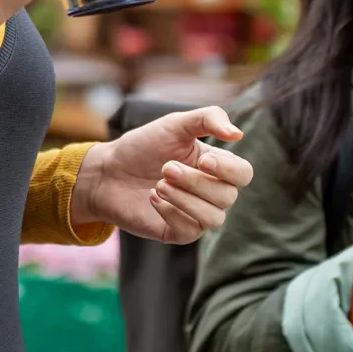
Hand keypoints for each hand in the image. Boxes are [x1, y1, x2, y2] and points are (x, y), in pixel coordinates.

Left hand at [71, 107, 252, 241]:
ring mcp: (196, 215)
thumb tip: (238, 133)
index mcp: (216, 167)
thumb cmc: (143, 146)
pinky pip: (189, 231)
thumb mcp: (174, 125)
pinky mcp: (178, 232)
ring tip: (158, 184)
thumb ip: (207, 119)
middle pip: (228, 196)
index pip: (244, 174)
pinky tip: (152, 197)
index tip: (203, 160)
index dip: (228, 170)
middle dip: (196, 182)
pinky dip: (171, 212)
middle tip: (166, 168)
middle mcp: (212, 193)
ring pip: (214, 219)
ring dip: (185, 199)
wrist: (108, 170)